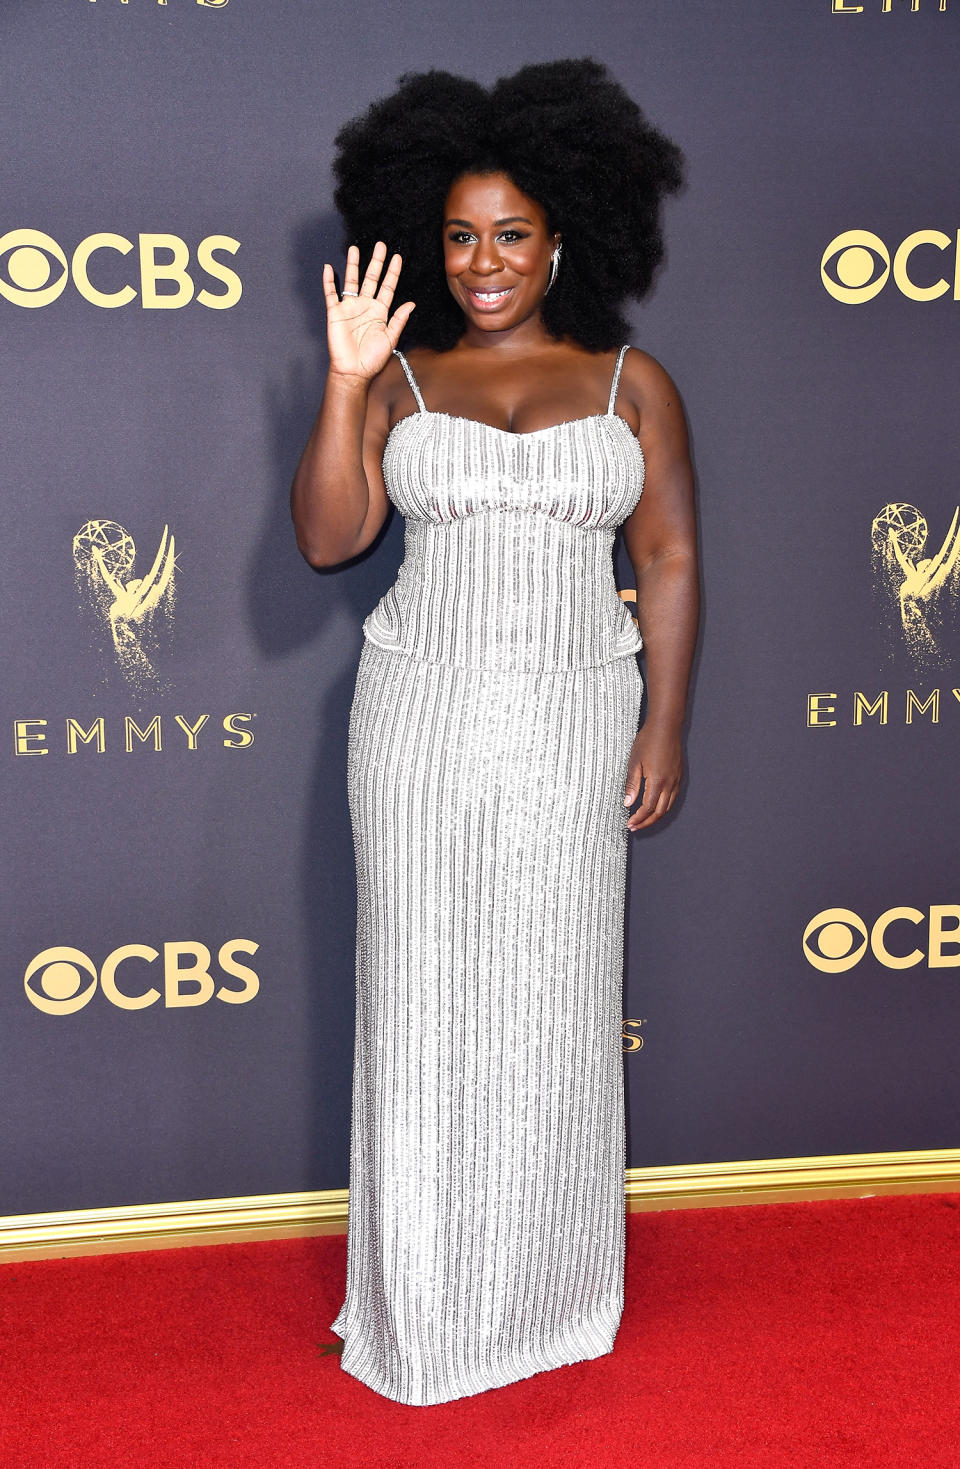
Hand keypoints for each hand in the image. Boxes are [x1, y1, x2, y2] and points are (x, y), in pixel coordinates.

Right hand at [322, 241, 414, 380]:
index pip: (387, 287)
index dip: (392, 272)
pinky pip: (331, 294)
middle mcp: (365, 305)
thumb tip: (411, 303)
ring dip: (353, 265)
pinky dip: (329, 281)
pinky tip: (329, 268)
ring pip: (352, 281)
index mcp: (380, 311)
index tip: (397, 257)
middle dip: (376, 262)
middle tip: (381, 245)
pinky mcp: (336, 313)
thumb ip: (399, 320)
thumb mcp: (391, 339)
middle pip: (371, 278)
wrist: (354, 371)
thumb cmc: (372, 359)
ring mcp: (350, 307)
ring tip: (355, 249)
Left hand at [623, 725, 682, 831]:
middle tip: (634, 827)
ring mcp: (676, 780)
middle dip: (647, 822)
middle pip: (659, 812)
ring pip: (667, 806)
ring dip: (655, 816)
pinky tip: (654, 806)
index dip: (638, 818)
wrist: (666, 726)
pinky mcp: (678, 776)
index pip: (647, 808)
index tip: (629, 824)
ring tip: (643, 820)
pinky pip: (672, 797)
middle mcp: (669, 784)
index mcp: (657, 781)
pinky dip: (663, 806)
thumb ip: (632, 785)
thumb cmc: (648, 741)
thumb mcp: (634, 762)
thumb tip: (627, 803)